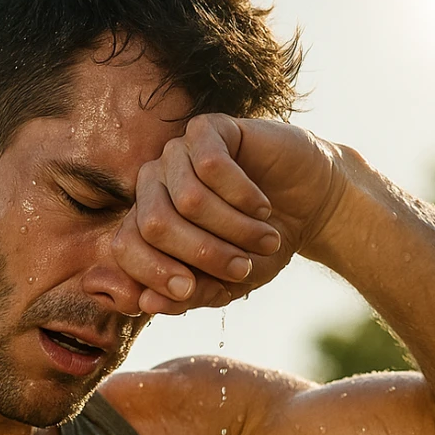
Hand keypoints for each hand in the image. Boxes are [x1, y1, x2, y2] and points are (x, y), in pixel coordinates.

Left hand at [112, 115, 343, 316]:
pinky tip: (263, 206)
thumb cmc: (258, 249)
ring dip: (234, 228)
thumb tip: (146, 305)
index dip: (155, 273)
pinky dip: (243, 196)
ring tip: (265, 239)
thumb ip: (185, 296)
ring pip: (189, 199)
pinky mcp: (207, 129)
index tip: (190, 291)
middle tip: (243, 268)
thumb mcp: (225, 285)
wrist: (308, 208)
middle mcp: (153, 186)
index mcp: (145, 223)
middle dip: (204, 255)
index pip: (125, 247)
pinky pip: (212, 165)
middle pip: (155, 225)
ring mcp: (177, 154)